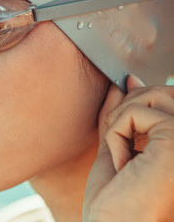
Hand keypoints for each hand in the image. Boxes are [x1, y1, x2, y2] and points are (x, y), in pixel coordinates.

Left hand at [83, 75, 173, 221]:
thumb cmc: (115, 201)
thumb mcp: (117, 146)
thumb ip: (124, 114)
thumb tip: (127, 80)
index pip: (166, 98)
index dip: (138, 95)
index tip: (120, 99)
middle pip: (161, 92)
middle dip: (126, 106)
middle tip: (114, 141)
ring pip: (151, 95)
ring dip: (119, 120)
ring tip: (118, 153)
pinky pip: (136, 113)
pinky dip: (116, 135)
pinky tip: (121, 164)